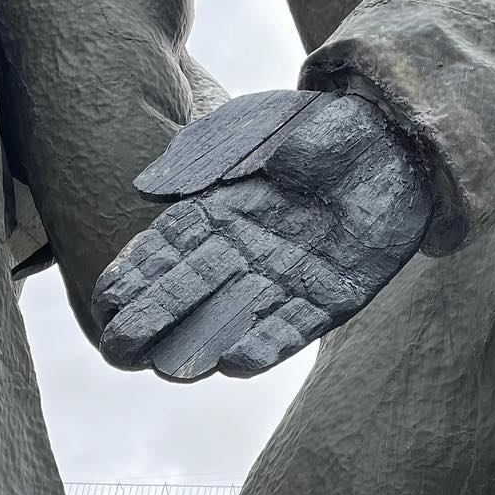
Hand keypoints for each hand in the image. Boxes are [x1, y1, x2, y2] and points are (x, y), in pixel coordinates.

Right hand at [92, 91, 433, 380]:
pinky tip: (235, 364)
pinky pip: (298, 327)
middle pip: (195, 292)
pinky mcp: (337, 296)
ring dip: (204, 343)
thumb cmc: (314, 126)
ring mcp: (292, 276)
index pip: (170, 250)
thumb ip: (203, 156)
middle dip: (157, 320)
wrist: (391, 135)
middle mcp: (251, 252)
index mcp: (223, 214)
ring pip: (239, 317)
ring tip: (168, 367)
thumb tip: (145, 187)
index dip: (137, 276)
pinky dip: (268, 345)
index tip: (103, 300)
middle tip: (117, 349)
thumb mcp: (251, 130)